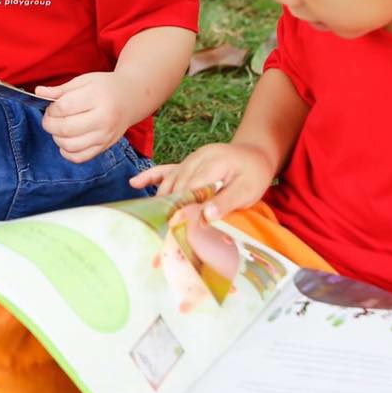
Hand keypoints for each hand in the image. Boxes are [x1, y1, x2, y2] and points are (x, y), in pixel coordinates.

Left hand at [37, 71, 133, 162]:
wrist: (131, 98)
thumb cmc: (105, 87)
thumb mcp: (85, 81)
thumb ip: (61, 89)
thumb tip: (38, 93)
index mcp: (98, 97)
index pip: (64, 107)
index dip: (51, 108)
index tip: (52, 105)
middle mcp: (103, 119)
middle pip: (65, 128)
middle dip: (49, 123)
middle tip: (51, 117)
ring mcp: (105, 136)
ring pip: (69, 145)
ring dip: (56, 137)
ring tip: (59, 127)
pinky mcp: (104, 147)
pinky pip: (79, 158)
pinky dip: (67, 152)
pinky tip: (67, 140)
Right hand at [130, 142, 276, 220]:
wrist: (256, 153)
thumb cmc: (254, 173)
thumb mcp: (248, 189)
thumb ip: (226, 201)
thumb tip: (204, 217)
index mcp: (212, 165)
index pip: (190, 191)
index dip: (181, 212)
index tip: (172, 234)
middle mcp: (196, 160)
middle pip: (176, 189)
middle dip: (168, 213)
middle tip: (160, 239)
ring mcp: (190, 160)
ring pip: (169, 182)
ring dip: (161, 203)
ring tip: (151, 226)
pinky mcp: (188, 163)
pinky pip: (167, 169)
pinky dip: (151, 176)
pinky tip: (135, 183)